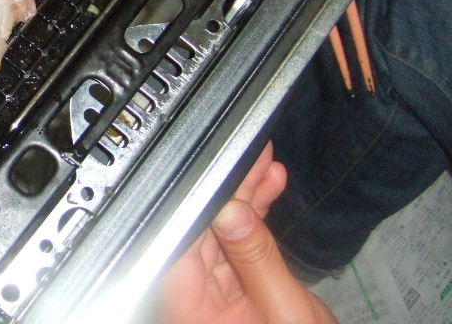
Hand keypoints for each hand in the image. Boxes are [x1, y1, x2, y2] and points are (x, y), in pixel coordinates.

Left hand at [160, 143, 336, 323]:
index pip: (183, 242)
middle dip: (227, 190)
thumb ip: (257, 259)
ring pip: (219, 234)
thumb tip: (232, 211)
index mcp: (190, 311)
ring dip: (243, 199)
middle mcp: (192, 303)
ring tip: (266, 167)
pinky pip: (236, 248)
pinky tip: (268, 192)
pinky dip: (253, 222)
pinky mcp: (232, 293)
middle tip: (252, 158)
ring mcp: (211, 298)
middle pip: (200, 232)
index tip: (225, 169)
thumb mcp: (284, 310)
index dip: (204, 199)